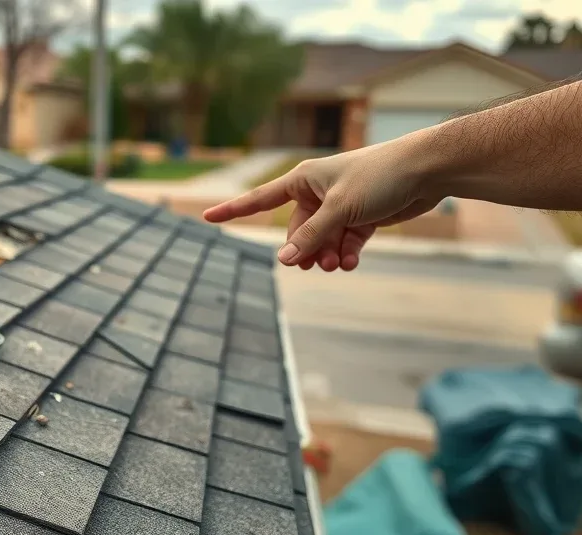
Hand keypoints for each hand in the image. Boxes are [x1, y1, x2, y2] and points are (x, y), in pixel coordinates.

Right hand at [203, 143, 440, 270]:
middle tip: (316, 266)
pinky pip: (343, 242)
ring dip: (325, 255)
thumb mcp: (340, 210)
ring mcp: (339, 206)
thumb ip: (310, 237)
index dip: (233, 210)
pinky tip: (350, 263)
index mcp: (303, 179)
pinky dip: (344, 253)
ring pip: (321, 239)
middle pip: (297, 230)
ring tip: (336, 265)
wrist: (426, 171)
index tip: (206, 217)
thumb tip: (282, 260)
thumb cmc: (380, 177)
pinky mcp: (361, 217)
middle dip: (304, 250)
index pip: (259, 199)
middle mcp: (317, 191)